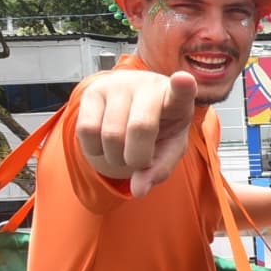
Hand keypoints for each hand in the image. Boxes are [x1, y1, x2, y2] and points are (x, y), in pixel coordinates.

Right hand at [76, 70, 197, 197]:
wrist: (133, 106)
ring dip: (115, 157)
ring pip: (111, 134)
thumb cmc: (160, 126)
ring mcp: (119, 86)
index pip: (182, 91)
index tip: (183, 80)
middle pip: (140, 128)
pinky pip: (87, 130)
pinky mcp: (92, 92)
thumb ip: (160, 169)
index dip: (183, 87)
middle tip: (140, 160)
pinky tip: (106, 144)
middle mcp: (148, 85)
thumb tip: (138, 190)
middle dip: (137, 158)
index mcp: (177, 99)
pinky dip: (95, 150)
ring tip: (124, 150)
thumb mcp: (169, 148)